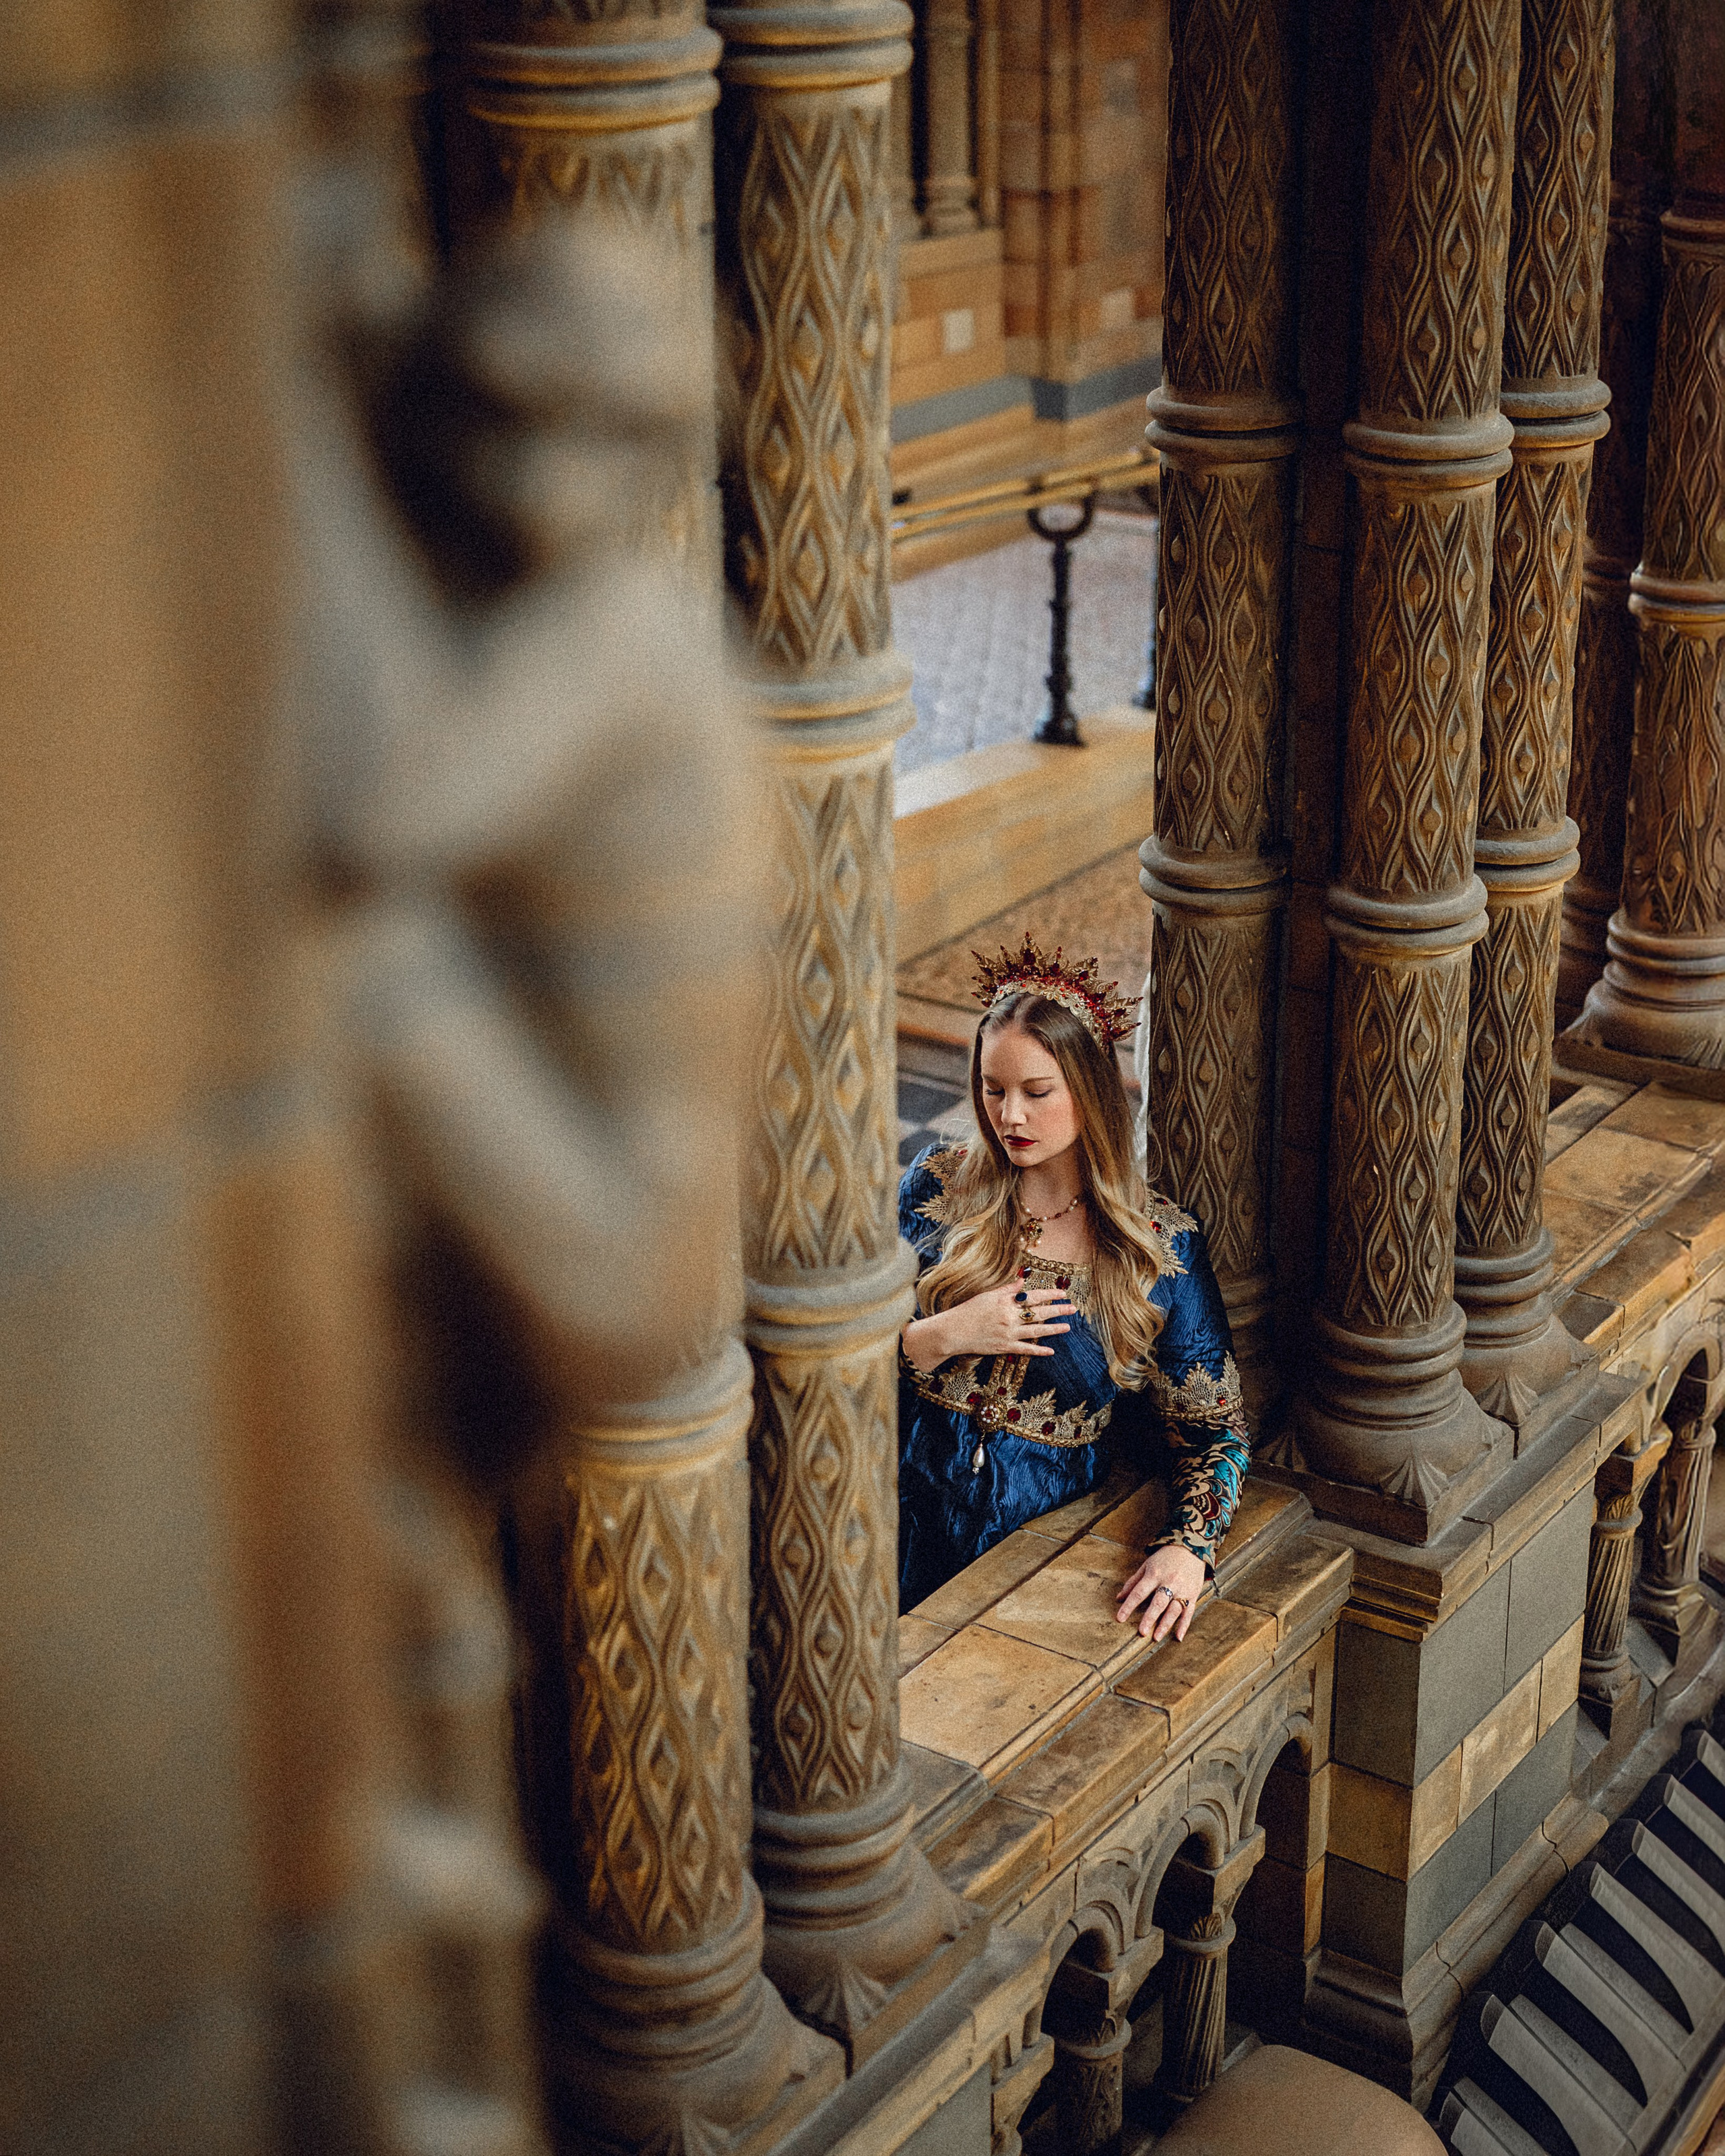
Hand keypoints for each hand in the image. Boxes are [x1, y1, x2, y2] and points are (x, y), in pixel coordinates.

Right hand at [901, 1281, 1074, 1370]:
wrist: (953, 1332)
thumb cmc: (968, 1311)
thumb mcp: (987, 1295)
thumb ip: (1007, 1289)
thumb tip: (1023, 1280)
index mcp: (1005, 1301)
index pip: (1033, 1296)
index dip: (1050, 1294)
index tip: (1063, 1293)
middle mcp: (1009, 1316)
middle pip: (1039, 1312)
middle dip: (1058, 1310)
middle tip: (1073, 1309)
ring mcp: (1008, 1333)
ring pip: (1037, 1331)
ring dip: (1054, 1329)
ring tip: (1067, 1327)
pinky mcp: (1004, 1347)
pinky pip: (1026, 1349)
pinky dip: (1039, 1350)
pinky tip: (1051, 1351)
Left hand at [1115, 1544, 1206, 1641]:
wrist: (1191, 1548)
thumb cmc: (1165, 1557)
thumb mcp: (1147, 1565)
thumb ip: (1133, 1582)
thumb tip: (1119, 1598)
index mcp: (1154, 1574)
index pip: (1139, 1592)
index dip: (1128, 1606)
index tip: (1120, 1618)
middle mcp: (1169, 1582)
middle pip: (1158, 1602)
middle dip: (1149, 1618)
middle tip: (1141, 1632)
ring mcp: (1182, 1589)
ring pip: (1173, 1609)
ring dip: (1165, 1624)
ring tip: (1156, 1637)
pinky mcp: (1193, 1594)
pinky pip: (1188, 1612)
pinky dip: (1184, 1625)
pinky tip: (1178, 1637)